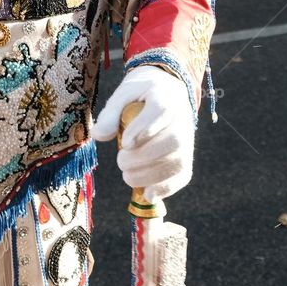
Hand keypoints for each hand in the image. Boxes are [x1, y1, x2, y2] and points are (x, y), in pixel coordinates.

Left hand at [91, 64, 193, 200]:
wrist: (167, 92)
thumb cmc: (140, 94)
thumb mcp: (123, 94)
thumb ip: (110, 113)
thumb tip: (98, 135)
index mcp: (164, 96)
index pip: (160, 110)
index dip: (145, 128)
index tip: (126, 143)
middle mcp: (181, 118)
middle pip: (172, 140)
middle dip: (144, 157)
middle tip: (121, 162)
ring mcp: (188, 138)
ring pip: (179, 161)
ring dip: (152, 175)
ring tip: (128, 176)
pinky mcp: (187, 156)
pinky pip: (183, 175)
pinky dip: (167, 188)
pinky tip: (149, 194)